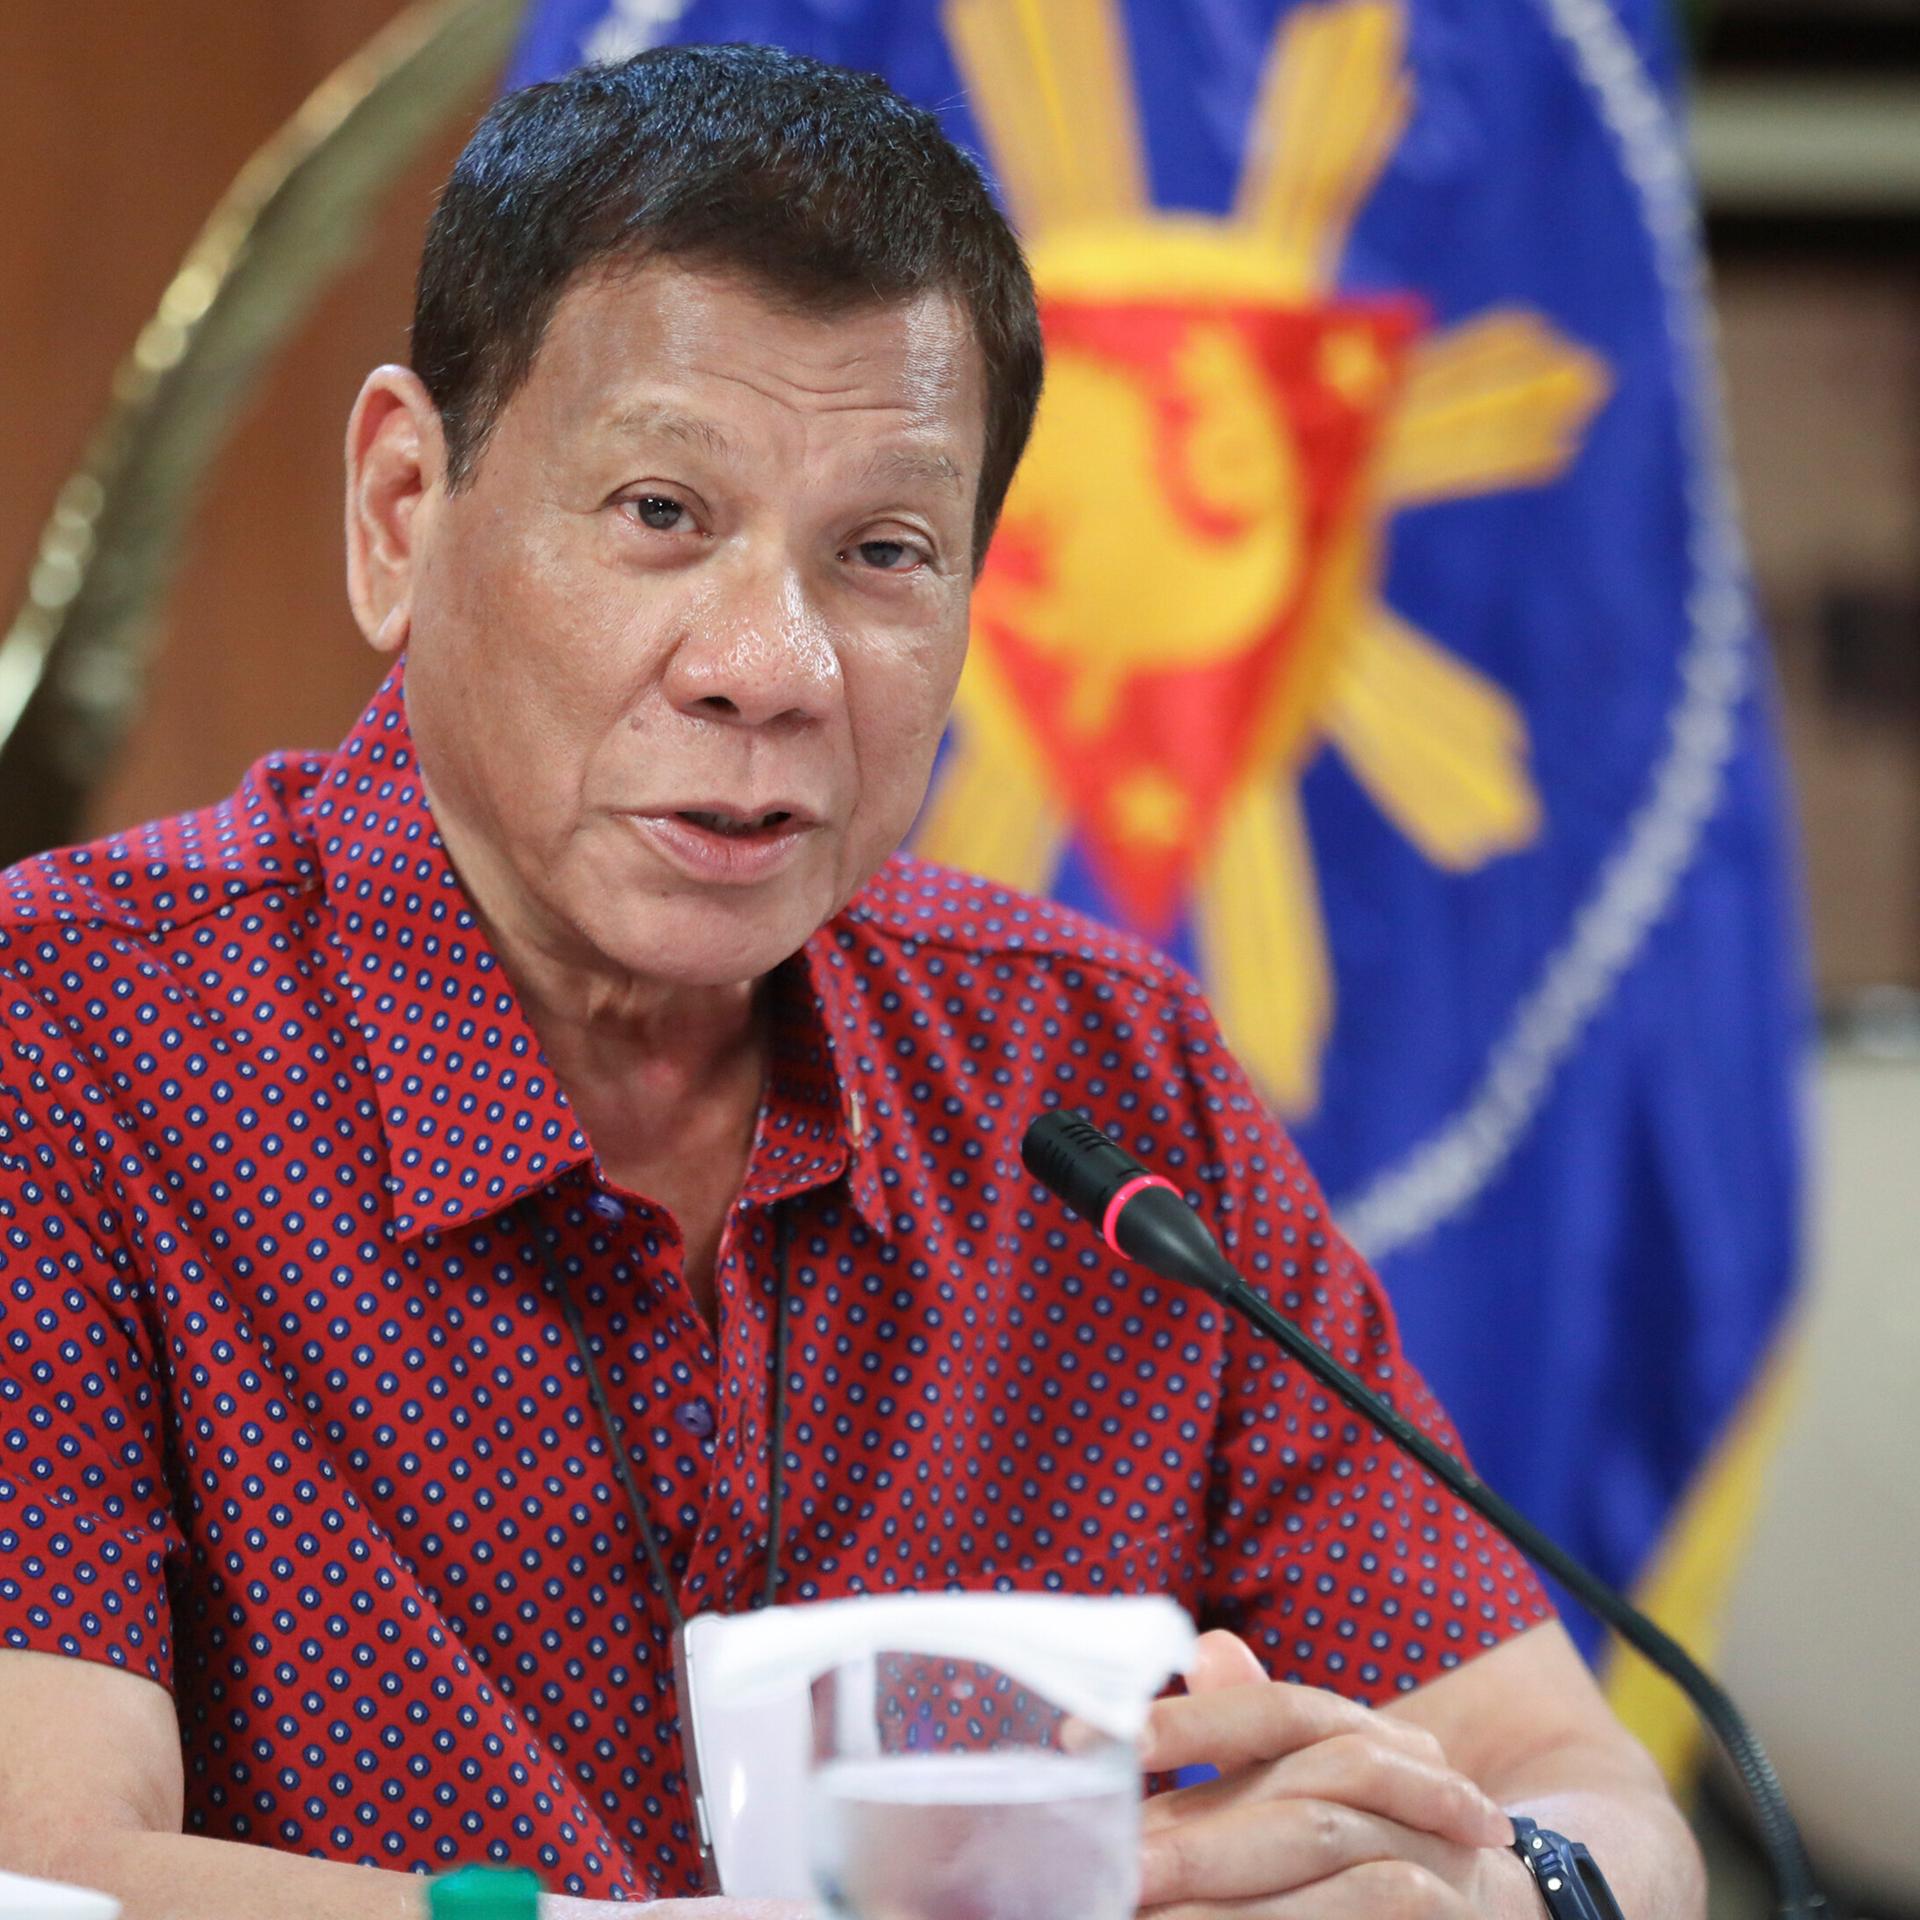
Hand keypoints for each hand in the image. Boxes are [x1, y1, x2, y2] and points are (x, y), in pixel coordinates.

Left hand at [1134, 1631, 1534, 1917]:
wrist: (1495, 1914)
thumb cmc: (1371, 1843)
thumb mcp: (1311, 1780)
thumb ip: (1249, 1733)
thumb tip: (1203, 1649)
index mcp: (1363, 1735)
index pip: (1278, 1714)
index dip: (1192, 1722)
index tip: (1096, 1739)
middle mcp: (1412, 1785)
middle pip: (1300, 1801)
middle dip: (1201, 1840)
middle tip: (1120, 1870)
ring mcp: (1440, 1863)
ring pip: (1332, 1864)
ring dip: (1236, 1903)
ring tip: (1152, 1919)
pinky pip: (1371, 1917)